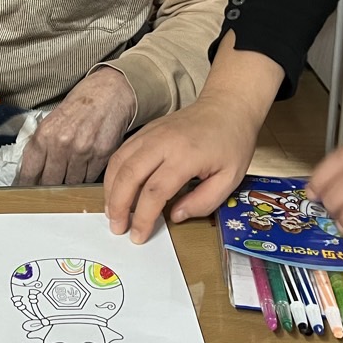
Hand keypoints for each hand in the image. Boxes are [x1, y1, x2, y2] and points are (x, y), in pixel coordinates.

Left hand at [17, 68, 135, 186]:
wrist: (110, 91)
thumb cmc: (80, 104)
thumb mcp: (52, 119)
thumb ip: (42, 144)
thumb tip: (32, 172)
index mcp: (44, 134)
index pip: (30, 171)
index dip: (26, 185)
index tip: (24, 192)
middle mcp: (62, 144)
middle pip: (50, 182)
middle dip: (47, 188)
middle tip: (48, 189)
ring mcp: (83, 151)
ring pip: (70, 184)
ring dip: (68, 184)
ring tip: (69, 177)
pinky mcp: (102, 155)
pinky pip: (89, 179)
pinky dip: (86, 178)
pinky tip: (85, 170)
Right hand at [103, 92, 261, 243]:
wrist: (227, 106)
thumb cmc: (232, 142)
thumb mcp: (230, 178)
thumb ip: (203, 202)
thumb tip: (174, 216)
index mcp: (185, 156)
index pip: (155, 191)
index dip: (143, 217)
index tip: (138, 236)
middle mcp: (162, 142)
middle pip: (129, 175)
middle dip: (119, 205)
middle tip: (117, 227)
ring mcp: (151, 134)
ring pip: (120, 162)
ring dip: (111, 190)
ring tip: (112, 212)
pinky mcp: (146, 130)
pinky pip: (122, 152)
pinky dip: (114, 173)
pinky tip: (116, 189)